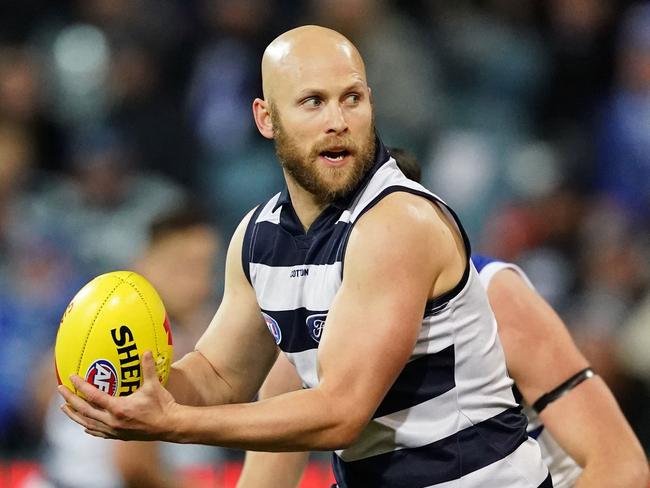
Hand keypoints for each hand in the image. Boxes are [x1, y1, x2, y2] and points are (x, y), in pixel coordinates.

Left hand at [58, 351, 178, 440]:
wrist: (170, 426)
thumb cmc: (163, 405)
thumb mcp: (154, 385)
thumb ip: (148, 368)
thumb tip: (146, 350)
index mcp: (119, 408)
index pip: (93, 396)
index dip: (80, 386)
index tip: (71, 377)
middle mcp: (113, 421)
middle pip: (84, 411)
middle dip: (70, 400)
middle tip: (60, 389)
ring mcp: (114, 431)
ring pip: (87, 423)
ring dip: (74, 415)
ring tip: (64, 408)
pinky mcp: (119, 436)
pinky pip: (98, 432)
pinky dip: (88, 427)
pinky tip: (84, 425)